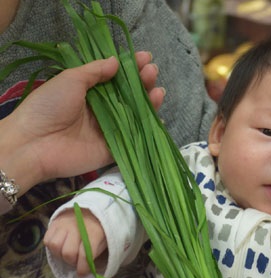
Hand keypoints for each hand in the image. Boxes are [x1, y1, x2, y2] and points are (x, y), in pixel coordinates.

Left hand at [0, 51, 163, 194]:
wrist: (34, 144)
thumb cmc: (48, 107)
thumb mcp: (70, 80)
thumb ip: (94, 71)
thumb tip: (116, 61)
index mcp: (90, 92)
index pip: (116, 77)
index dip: (131, 66)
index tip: (144, 57)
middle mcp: (102, 109)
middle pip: (129, 94)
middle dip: (143, 82)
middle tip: (152, 71)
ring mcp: (109, 129)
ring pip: (136, 114)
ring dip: (149, 102)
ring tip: (158, 90)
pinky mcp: (113, 149)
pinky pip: (135, 139)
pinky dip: (148, 130)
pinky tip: (158, 118)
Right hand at [44, 208, 106, 275]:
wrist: (91, 208)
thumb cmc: (99, 227)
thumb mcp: (105, 239)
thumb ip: (96, 252)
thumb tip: (88, 269)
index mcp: (94, 231)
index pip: (85, 254)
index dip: (83, 267)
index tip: (82, 273)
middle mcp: (77, 227)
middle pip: (68, 252)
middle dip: (72, 262)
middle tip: (76, 262)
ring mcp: (64, 224)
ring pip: (55, 246)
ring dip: (60, 255)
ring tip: (67, 254)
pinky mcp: (54, 223)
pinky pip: (47, 240)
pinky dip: (52, 247)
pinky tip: (60, 247)